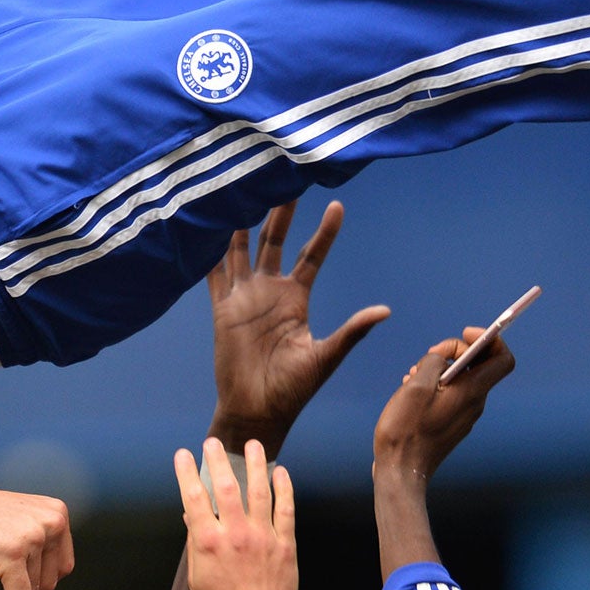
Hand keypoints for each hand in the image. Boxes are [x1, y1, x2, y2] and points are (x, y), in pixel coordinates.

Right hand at [176, 438, 297, 589]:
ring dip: (255, 465)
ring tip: (253, 445)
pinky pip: (285, 509)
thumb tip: (191, 515)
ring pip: (260, 492)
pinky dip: (283, 488)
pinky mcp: (285, 544)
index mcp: (209, 544)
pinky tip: (280, 472)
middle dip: (218, 461)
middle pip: (226, 488)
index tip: (183, 455)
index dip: (187, 473)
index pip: (194, 498)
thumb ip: (195, 543)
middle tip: (213, 442)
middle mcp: (235, 536)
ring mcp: (263, 538)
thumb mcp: (197, 577)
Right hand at [208, 201, 389, 452]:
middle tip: (285, 178)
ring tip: (243, 189)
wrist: (257, 411)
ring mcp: (244, 298)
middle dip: (280, 212)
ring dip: (242, 222)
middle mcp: (269, 291)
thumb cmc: (293, 389)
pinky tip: (205, 226)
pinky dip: (209, 251)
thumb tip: (384, 311)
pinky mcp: (221, 310)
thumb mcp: (325, 357)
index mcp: (296, 299)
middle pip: (274, 241)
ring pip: (242, 249)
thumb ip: (351, 331)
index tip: (337, 206)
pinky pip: (214, 275)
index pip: (311, 256)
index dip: (324, 232)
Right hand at [372, 329, 515, 487]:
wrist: (402, 473)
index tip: (464, 333)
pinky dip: (436, 385)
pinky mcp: (452, 423)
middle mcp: (475, 403)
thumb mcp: (415, 385)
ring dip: (440, 368)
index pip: (502, 358)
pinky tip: (411, 391)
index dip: (489, 338)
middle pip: (479, 364)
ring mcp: (465, 415)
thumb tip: (440, 357)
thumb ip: (433, 361)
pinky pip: (452, 394)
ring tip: (412, 376)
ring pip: (462, 377)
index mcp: (472, 392)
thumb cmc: (406, 430)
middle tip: (428, 355)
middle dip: (455, 351)